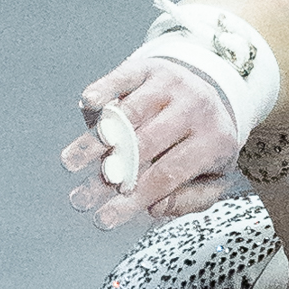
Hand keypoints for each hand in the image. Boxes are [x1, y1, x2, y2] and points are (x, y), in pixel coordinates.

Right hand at [61, 55, 237, 229]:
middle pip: (144, 146)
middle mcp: (196, 109)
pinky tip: (87, 106)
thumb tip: (155, 207)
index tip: (103, 220)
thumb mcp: (215, 176)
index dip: (133, 199)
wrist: (218, 85)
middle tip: (79, 199)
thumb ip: (190, 199)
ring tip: (70, 163)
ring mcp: (172, 85)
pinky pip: (124, 79)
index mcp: (215, 141)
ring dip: (97, 140)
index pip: (167, 175)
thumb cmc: (207, 142)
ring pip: (129, 114)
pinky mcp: (150, 68)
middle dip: (108, 176)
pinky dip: (105, 91)